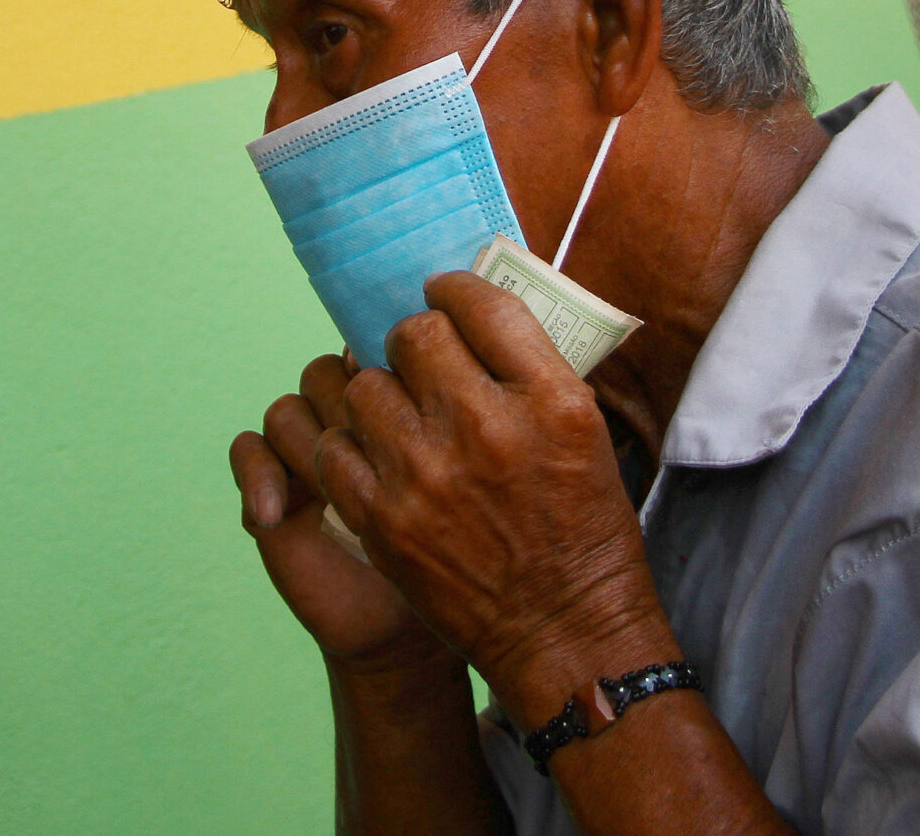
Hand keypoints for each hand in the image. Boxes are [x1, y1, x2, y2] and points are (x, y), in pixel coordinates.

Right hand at [231, 354, 446, 668]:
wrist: (438, 627)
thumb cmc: (477, 546)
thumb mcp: (488, 473)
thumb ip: (470, 414)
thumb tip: (459, 359)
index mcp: (405, 400)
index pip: (377, 343)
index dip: (381, 354)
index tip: (400, 379)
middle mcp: (354, 420)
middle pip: (329, 371)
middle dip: (350, 409)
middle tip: (385, 460)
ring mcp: (313, 454)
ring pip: (290, 408)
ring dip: (311, 446)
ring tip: (342, 499)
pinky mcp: (277, 494)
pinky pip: (248, 449)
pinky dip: (260, 476)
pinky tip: (278, 515)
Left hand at [313, 271, 675, 723]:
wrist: (564, 629)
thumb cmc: (582, 526)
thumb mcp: (585, 428)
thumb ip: (529, 365)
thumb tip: (469, 306)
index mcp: (548, 399)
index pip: (481, 305)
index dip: (453, 290)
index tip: (444, 295)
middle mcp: (485, 428)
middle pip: (412, 336)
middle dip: (413, 345)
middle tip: (422, 365)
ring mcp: (426, 475)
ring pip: (363, 386)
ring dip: (377, 392)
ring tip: (397, 414)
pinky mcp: (382, 520)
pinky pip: (334, 447)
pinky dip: (349, 445)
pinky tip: (374, 455)